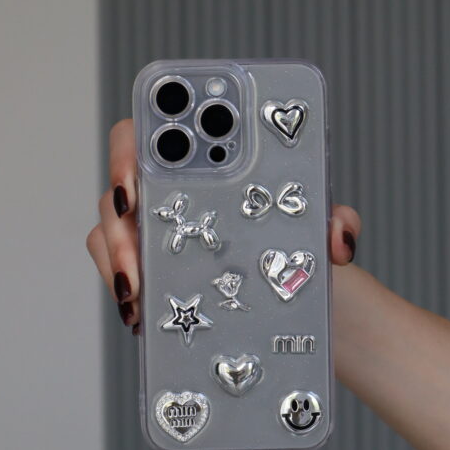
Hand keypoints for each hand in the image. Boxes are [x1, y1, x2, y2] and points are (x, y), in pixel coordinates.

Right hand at [86, 118, 361, 330]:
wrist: (302, 304)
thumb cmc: (301, 252)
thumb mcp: (321, 233)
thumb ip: (336, 223)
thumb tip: (338, 237)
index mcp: (206, 165)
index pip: (154, 133)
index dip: (136, 143)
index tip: (140, 167)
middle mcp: (170, 192)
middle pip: (121, 187)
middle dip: (119, 217)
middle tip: (136, 247)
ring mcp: (154, 233)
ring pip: (110, 234)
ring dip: (118, 259)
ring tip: (137, 292)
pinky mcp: (150, 273)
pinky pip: (119, 273)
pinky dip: (124, 290)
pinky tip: (139, 316)